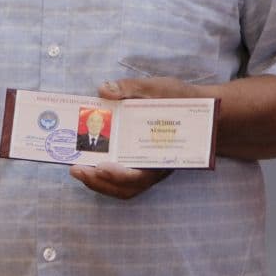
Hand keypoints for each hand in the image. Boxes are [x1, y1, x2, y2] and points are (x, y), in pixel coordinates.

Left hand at [65, 76, 200, 199]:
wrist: (199, 108)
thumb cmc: (181, 99)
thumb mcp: (160, 88)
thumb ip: (132, 89)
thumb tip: (104, 90)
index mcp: (163, 154)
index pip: (141, 175)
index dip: (120, 175)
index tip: (102, 167)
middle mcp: (156, 167)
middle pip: (127, 187)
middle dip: (99, 182)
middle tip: (76, 169)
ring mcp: (148, 167)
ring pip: (123, 187)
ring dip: (98, 182)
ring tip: (76, 169)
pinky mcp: (141, 162)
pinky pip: (122, 177)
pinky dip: (104, 175)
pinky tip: (89, 162)